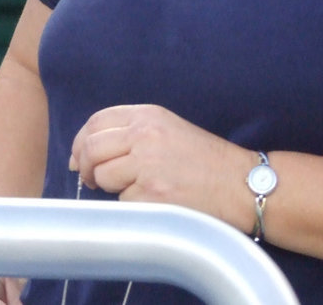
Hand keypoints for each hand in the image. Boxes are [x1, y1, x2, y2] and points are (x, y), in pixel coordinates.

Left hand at [70, 105, 256, 232]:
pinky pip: (123, 201)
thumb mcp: (168, 129)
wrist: (243, 185)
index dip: (81, 141)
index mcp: (147, 116)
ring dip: (111, 187)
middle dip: (85, 167)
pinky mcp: (153, 195)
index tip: (79, 158)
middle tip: (91, 179)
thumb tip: (81, 156)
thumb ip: (129, 133)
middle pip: (91, 149)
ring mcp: (147, 165)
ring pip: (102, 176)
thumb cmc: (205, 161)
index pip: (96, 122)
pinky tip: (155, 201)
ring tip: (136, 189)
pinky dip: (132, 205)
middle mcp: (144, 136)